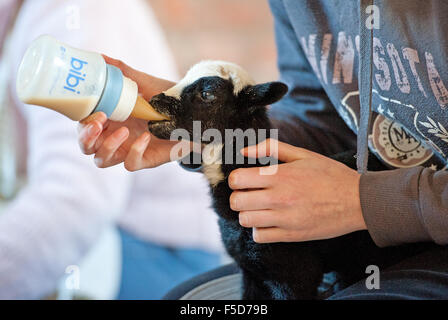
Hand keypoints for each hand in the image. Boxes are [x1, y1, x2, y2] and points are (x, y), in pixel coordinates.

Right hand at [77, 55, 181, 170]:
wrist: (194, 113)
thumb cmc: (167, 99)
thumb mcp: (145, 84)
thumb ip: (123, 72)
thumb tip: (100, 57)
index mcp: (111, 119)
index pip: (85, 126)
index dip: (83, 122)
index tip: (96, 111)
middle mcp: (115, 136)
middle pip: (86, 147)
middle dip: (87, 137)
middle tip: (99, 123)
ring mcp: (129, 150)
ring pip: (102, 160)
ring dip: (106, 147)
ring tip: (123, 130)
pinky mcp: (144, 160)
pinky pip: (129, 164)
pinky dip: (134, 152)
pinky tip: (146, 136)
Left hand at [228, 139, 365, 242]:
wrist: (358, 201)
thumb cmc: (330, 175)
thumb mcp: (303, 155)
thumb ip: (271, 149)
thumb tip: (244, 152)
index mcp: (280, 175)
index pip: (237, 179)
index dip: (236, 179)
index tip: (244, 179)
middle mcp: (279, 198)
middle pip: (236, 201)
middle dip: (238, 196)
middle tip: (249, 194)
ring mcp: (285, 219)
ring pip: (245, 220)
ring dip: (247, 213)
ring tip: (258, 208)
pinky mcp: (291, 235)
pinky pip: (260, 236)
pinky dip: (259, 229)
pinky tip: (268, 221)